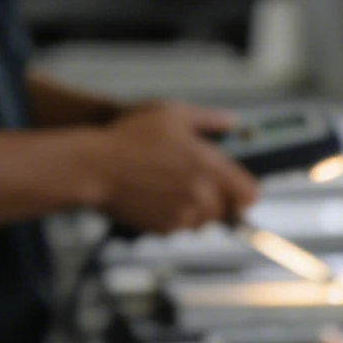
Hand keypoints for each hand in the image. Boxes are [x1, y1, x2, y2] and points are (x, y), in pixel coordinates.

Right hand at [83, 101, 260, 234]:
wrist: (92, 166)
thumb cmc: (129, 136)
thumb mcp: (172, 114)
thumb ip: (209, 119)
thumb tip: (233, 122)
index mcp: (211, 168)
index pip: (249, 194)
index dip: (243, 191)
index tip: (235, 188)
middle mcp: (202, 195)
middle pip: (227, 211)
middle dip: (216, 200)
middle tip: (193, 183)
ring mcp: (182, 215)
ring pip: (202, 222)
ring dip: (194, 211)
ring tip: (170, 188)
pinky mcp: (163, 228)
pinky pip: (178, 228)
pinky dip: (172, 218)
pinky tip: (154, 198)